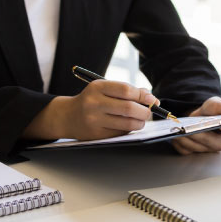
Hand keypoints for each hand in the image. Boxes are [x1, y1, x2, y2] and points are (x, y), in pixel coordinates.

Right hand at [24, 80, 157, 140]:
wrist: (68, 116)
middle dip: (145, 111)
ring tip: (140, 120)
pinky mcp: (97, 134)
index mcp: (97, 87)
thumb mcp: (105, 89)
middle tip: (148, 112)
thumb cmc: (92, 100)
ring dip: (140, 122)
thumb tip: (151, 98)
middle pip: (129, 108)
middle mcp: (94, 103)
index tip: (152, 100)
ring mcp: (94, 120)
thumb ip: (127, 91)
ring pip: (128, 123)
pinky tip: (127, 125)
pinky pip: (121, 132)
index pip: (126, 90)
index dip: (143, 95)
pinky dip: (130, 129)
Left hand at [171, 97, 220, 154]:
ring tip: (179, 130)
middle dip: (202, 135)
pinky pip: (186, 150)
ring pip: (198, 147)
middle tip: (191, 128)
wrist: (196, 115)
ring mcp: (208, 150)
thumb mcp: (219, 105)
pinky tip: (175, 135)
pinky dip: (179, 142)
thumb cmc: (211, 111)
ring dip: (187, 139)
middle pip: (214, 142)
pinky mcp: (195, 152)